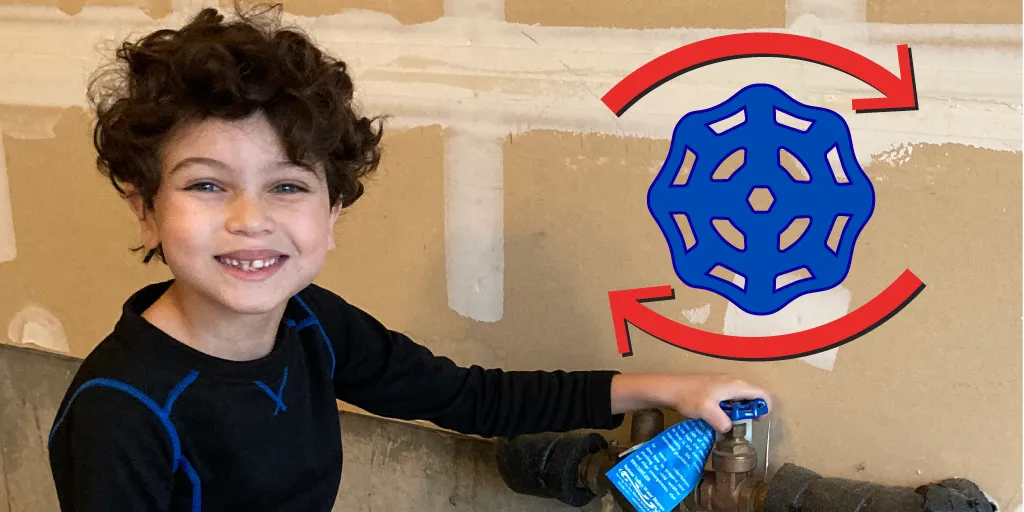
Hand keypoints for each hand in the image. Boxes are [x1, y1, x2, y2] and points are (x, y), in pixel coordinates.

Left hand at [610, 373, 771, 432]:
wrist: (670, 388)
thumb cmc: (689, 397)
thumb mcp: (706, 411)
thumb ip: (722, 421)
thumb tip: (728, 429)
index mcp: (736, 385)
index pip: (762, 394)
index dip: (765, 408)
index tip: (758, 422)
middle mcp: (734, 381)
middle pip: (753, 395)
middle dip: (752, 411)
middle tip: (743, 425)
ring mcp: (724, 383)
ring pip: (742, 397)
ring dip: (740, 411)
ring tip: (730, 422)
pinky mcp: (716, 387)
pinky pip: (731, 397)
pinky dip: (731, 408)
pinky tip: (719, 416)